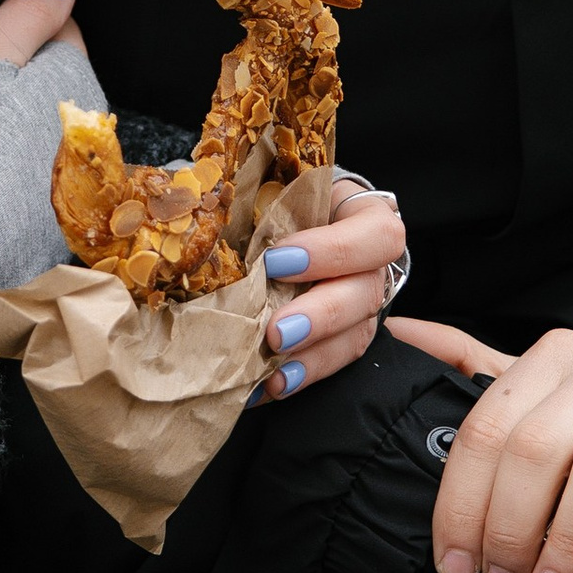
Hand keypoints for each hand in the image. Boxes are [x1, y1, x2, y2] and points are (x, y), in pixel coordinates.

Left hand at [258, 184, 408, 399]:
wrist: (286, 218)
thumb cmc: (282, 197)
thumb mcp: (277, 186)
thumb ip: (256, 197)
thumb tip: (195, 204)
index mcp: (364, 215)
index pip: (376, 233)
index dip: (334, 251)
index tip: (278, 261)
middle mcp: (373, 264)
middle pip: (367, 293)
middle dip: (321, 316)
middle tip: (275, 332)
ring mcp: (363, 305)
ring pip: (355, 336)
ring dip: (313, 357)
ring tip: (274, 373)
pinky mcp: (344, 337)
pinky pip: (331, 362)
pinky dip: (300, 375)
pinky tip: (268, 386)